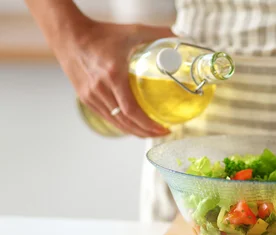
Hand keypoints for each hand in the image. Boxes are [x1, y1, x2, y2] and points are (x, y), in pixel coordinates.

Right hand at [54, 20, 173, 136]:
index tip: (164, 129)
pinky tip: (134, 124)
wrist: (68, 34)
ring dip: (135, 131)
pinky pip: (107, 117)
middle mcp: (100, 89)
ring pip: (116, 123)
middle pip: (126, 122)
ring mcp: (90, 96)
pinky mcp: (85, 98)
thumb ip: (156, 33)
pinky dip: (122, 124)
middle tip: (163, 133)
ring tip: (151, 132)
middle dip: (146, 132)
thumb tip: (178, 36)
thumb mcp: (131, 31)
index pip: (132, 110)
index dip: (148, 125)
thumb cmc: (100, 34)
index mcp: (113, 76)